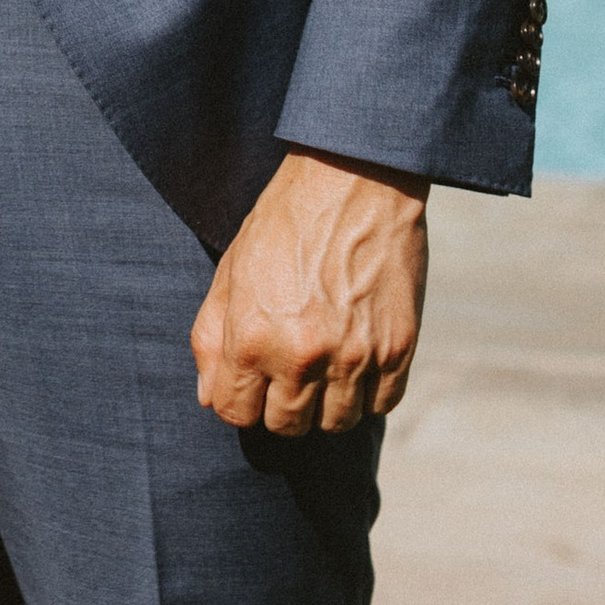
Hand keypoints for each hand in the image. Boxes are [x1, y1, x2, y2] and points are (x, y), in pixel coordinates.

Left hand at [191, 149, 428, 434]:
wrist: (354, 179)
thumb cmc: (284, 221)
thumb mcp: (231, 270)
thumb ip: (211, 338)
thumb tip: (207, 397)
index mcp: (253, 338)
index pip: (235, 414)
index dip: (239, 397)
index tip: (251, 378)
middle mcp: (303, 357)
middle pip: (286, 426)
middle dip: (280, 402)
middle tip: (289, 366)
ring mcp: (354, 357)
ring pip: (335, 423)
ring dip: (326, 402)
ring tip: (325, 360)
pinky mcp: (398, 350)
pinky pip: (381, 405)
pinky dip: (369, 391)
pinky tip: (358, 355)